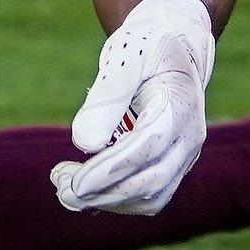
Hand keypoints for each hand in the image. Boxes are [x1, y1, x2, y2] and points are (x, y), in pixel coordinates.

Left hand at [50, 0, 214, 216]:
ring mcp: (184, 156)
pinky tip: (83, 189)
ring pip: (150, 197)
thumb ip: (107, 96)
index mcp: (180, 106)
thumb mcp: (124, 57)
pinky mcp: (173, 167)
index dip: (111, 169)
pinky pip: (148, 198)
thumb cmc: (145, 48)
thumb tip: (83, 143)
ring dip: (106, 201)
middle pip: (151, 181)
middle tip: (60, 186)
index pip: (148, 148)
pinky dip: (115, 201)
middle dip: (102, 192)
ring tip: (63, 186)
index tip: (75, 182)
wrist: (173, 48)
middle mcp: (190, 138)